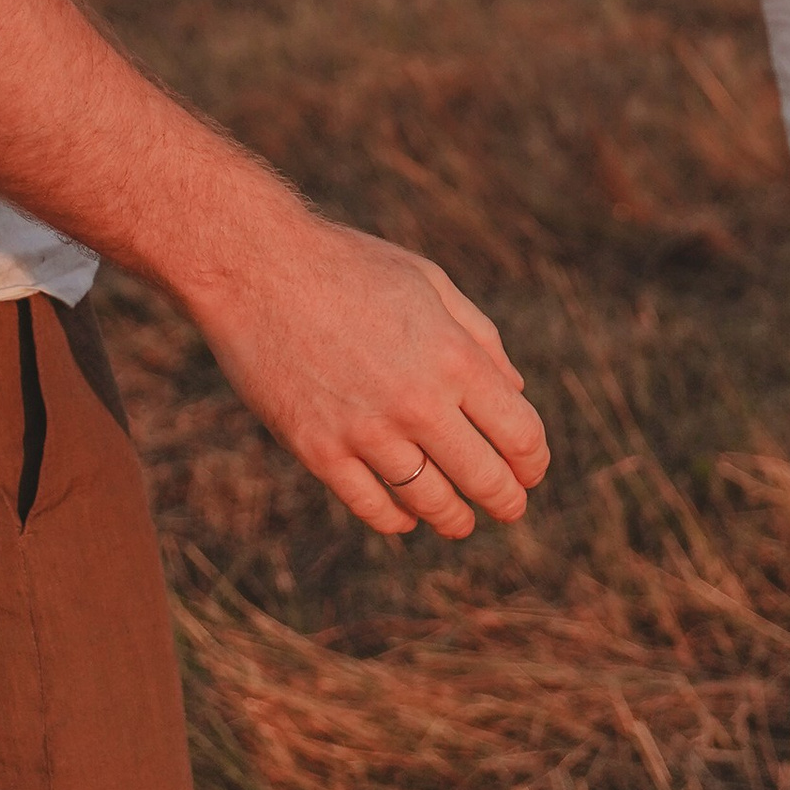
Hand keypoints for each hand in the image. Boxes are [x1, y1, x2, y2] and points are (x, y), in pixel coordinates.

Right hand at [194, 212, 551, 543]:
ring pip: (429, 502)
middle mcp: (417, 403)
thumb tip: (514, 392)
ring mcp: (365, 432)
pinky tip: (406, 518)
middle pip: (483, 478)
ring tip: (461, 522)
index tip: (532, 470)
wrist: (256, 268)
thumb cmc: (349, 267)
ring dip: (453, 519)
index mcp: (454, 357)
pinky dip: (396, 520)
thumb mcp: (431, 283)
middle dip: (505, 501)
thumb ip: (479, 338)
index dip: (533, 461)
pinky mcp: (318, 451)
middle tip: (510, 509)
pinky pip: (370, 506)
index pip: (519, 434)